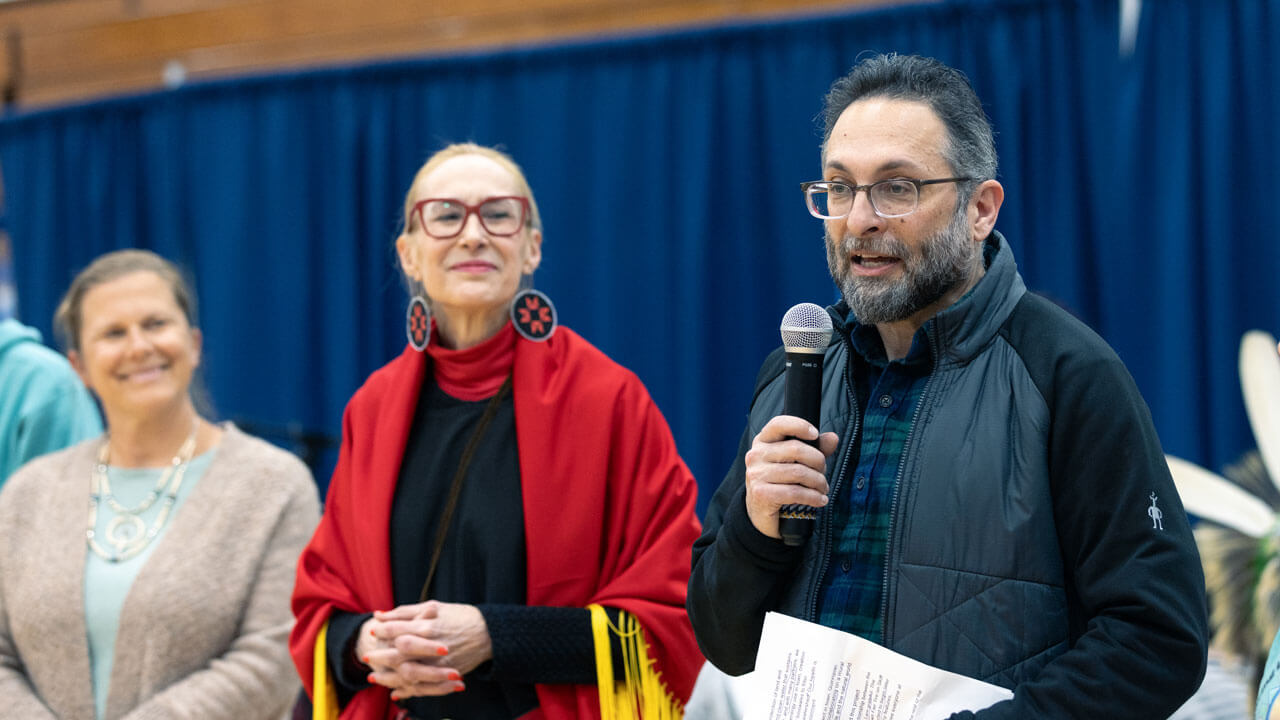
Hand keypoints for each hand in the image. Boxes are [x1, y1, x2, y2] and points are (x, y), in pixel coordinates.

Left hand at [358, 600, 492, 699]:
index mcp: (428, 625)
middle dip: (380, 656)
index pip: (397, 629)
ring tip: (374, 678)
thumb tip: (379, 615)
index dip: (382, 631)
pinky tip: (395, 692)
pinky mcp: (446, 675)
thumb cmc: (459, 616)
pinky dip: (407, 691)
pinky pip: (423, 687)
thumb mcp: (435, 606)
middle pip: (399, 653)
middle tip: (367, 658)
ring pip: (408, 674)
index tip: (373, 631)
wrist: (488, 632)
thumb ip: (405, 612)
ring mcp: (439, 662)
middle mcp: (432, 645)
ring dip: (388, 677)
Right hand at [743, 415, 837, 538]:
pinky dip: (813, 497)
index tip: (815, 435)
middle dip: (818, 461)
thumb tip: (833, 437)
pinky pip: (794, 492)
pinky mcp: (760, 494)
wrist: (760, 512)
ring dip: (818, 482)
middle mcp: (756, 455)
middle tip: (823, 472)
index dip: (800, 426)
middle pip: (796, 449)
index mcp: (763, 441)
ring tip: (824, 489)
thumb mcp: (796, 462)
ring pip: (798, 472)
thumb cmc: (781, 482)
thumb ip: (814, 448)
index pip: (779, 424)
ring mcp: (756, 474)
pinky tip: (821, 500)